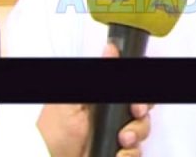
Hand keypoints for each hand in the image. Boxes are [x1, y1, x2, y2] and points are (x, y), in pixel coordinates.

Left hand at [36, 43, 151, 156]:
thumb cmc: (52, 134)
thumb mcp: (74, 100)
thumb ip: (97, 77)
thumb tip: (111, 49)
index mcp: (100, 97)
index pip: (129, 86)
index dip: (138, 89)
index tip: (136, 94)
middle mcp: (109, 114)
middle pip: (142, 105)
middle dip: (141, 110)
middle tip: (134, 113)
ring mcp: (114, 135)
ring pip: (142, 129)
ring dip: (136, 134)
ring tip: (121, 140)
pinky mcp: (117, 154)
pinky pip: (136, 152)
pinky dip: (130, 154)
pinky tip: (117, 154)